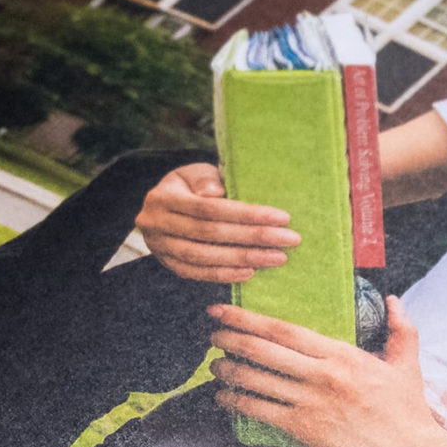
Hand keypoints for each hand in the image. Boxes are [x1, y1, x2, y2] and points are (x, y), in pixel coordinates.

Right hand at [136, 163, 299, 282]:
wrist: (161, 206)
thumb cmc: (188, 185)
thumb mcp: (194, 172)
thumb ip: (205, 179)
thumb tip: (215, 192)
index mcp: (163, 198)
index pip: (210, 208)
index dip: (246, 214)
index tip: (281, 217)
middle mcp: (157, 224)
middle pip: (210, 234)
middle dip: (253, 237)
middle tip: (289, 240)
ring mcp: (160, 248)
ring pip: (205, 257)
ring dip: (244, 259)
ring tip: (276, 258)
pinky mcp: (168, 265)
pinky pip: (197, 274)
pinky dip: (224, 274)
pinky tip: (250, 272)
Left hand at [209, 297, 446, 446]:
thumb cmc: (408, 411)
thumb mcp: (407, 364)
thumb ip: (401, 329)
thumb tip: (394, 300)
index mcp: (342, 354)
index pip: (285, 330)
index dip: (249, 319)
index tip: (226, 311)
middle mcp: (322, 374)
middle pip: (263, 350)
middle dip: (230, 338)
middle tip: (211, 333)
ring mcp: (311, 402)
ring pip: (257, 380)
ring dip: (228, 371)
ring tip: (214, 366)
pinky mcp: (305, 429)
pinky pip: (260, 412)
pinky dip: (237, 402)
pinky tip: (223, 398)